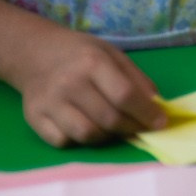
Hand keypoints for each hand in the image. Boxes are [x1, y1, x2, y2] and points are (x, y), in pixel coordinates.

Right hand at [10, 29, 165, 146]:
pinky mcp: (34, 118)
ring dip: (107, 136)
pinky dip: (80, 140)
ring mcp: (49, 102)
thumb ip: (137, 79)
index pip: (125, 96)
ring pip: (87, 135)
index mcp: (92, 62)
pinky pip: (64, 142)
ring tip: (114, 127)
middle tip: (142, 128)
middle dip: (132, 128)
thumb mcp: (113, 54)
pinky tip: (86, 126)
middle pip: (109, 119)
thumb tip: (157, 107)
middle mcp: (69, 83)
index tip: (161, 123)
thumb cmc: (81, 54)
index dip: (147, 113)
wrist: (35, 53)